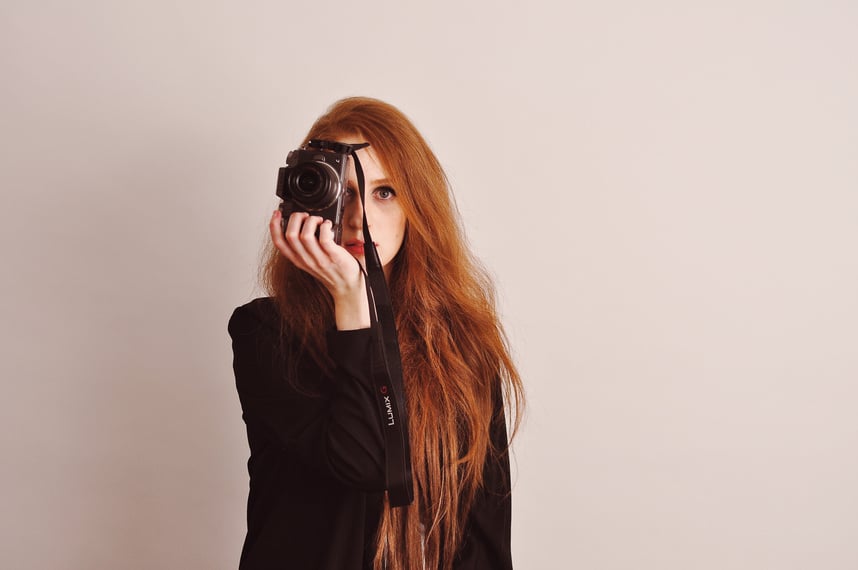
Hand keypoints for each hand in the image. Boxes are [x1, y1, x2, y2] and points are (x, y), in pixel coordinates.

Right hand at [269, 210, 369, 329]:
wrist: (346, 286)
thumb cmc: (330, 271)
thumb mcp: (310, 261)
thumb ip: (303, 247)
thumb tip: (301, 224)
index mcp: (297, 259)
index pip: (279, 243)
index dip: (274, 226)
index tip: (277, 213)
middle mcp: (305, 259)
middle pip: (290, 235)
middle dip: (295, 218)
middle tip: (305, 216)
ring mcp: (319, 259)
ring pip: (305, 235)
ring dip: (311, 221)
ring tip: (318, 220)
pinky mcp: (333, 256)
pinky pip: (324, 238)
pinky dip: (325, 226)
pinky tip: (328, 225)